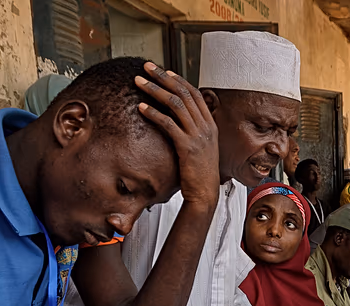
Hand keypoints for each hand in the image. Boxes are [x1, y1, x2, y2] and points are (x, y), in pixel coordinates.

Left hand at [135, 62, 219, 206]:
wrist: (205, 194)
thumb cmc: (199, 174)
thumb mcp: (200, 148)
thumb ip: (192, 132)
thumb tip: (176, 122)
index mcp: (210, 125)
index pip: (195, 93)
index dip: (178, 80)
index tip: (163, 71)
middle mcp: (206, 126)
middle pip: (184, 93)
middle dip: (163, 77)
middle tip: (146, 67)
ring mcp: (198, 136)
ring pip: (176, 104)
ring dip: (155, 90)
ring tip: (138, 82)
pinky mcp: (187, 147)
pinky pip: (168, 124)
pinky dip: (154, 113)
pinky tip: (141, 107)